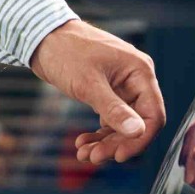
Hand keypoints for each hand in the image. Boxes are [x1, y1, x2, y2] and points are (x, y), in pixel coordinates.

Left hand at [29, 19, 164, 164]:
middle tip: (93, 158)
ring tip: (83, 154)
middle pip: (137, 123)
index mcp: (140, 72)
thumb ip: (113, 109)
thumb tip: (138, 132)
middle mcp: (135, 79)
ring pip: (121, 124)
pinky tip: (82, 143)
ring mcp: (120, 86)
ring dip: (105, 142)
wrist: (40, 36)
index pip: (153, 115)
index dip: (138, 140)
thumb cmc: (65, 51)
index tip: (118, 156)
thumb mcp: (88, 83)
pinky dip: (97, 133)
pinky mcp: (105, 91)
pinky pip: (108, 118)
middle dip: (115, 143)